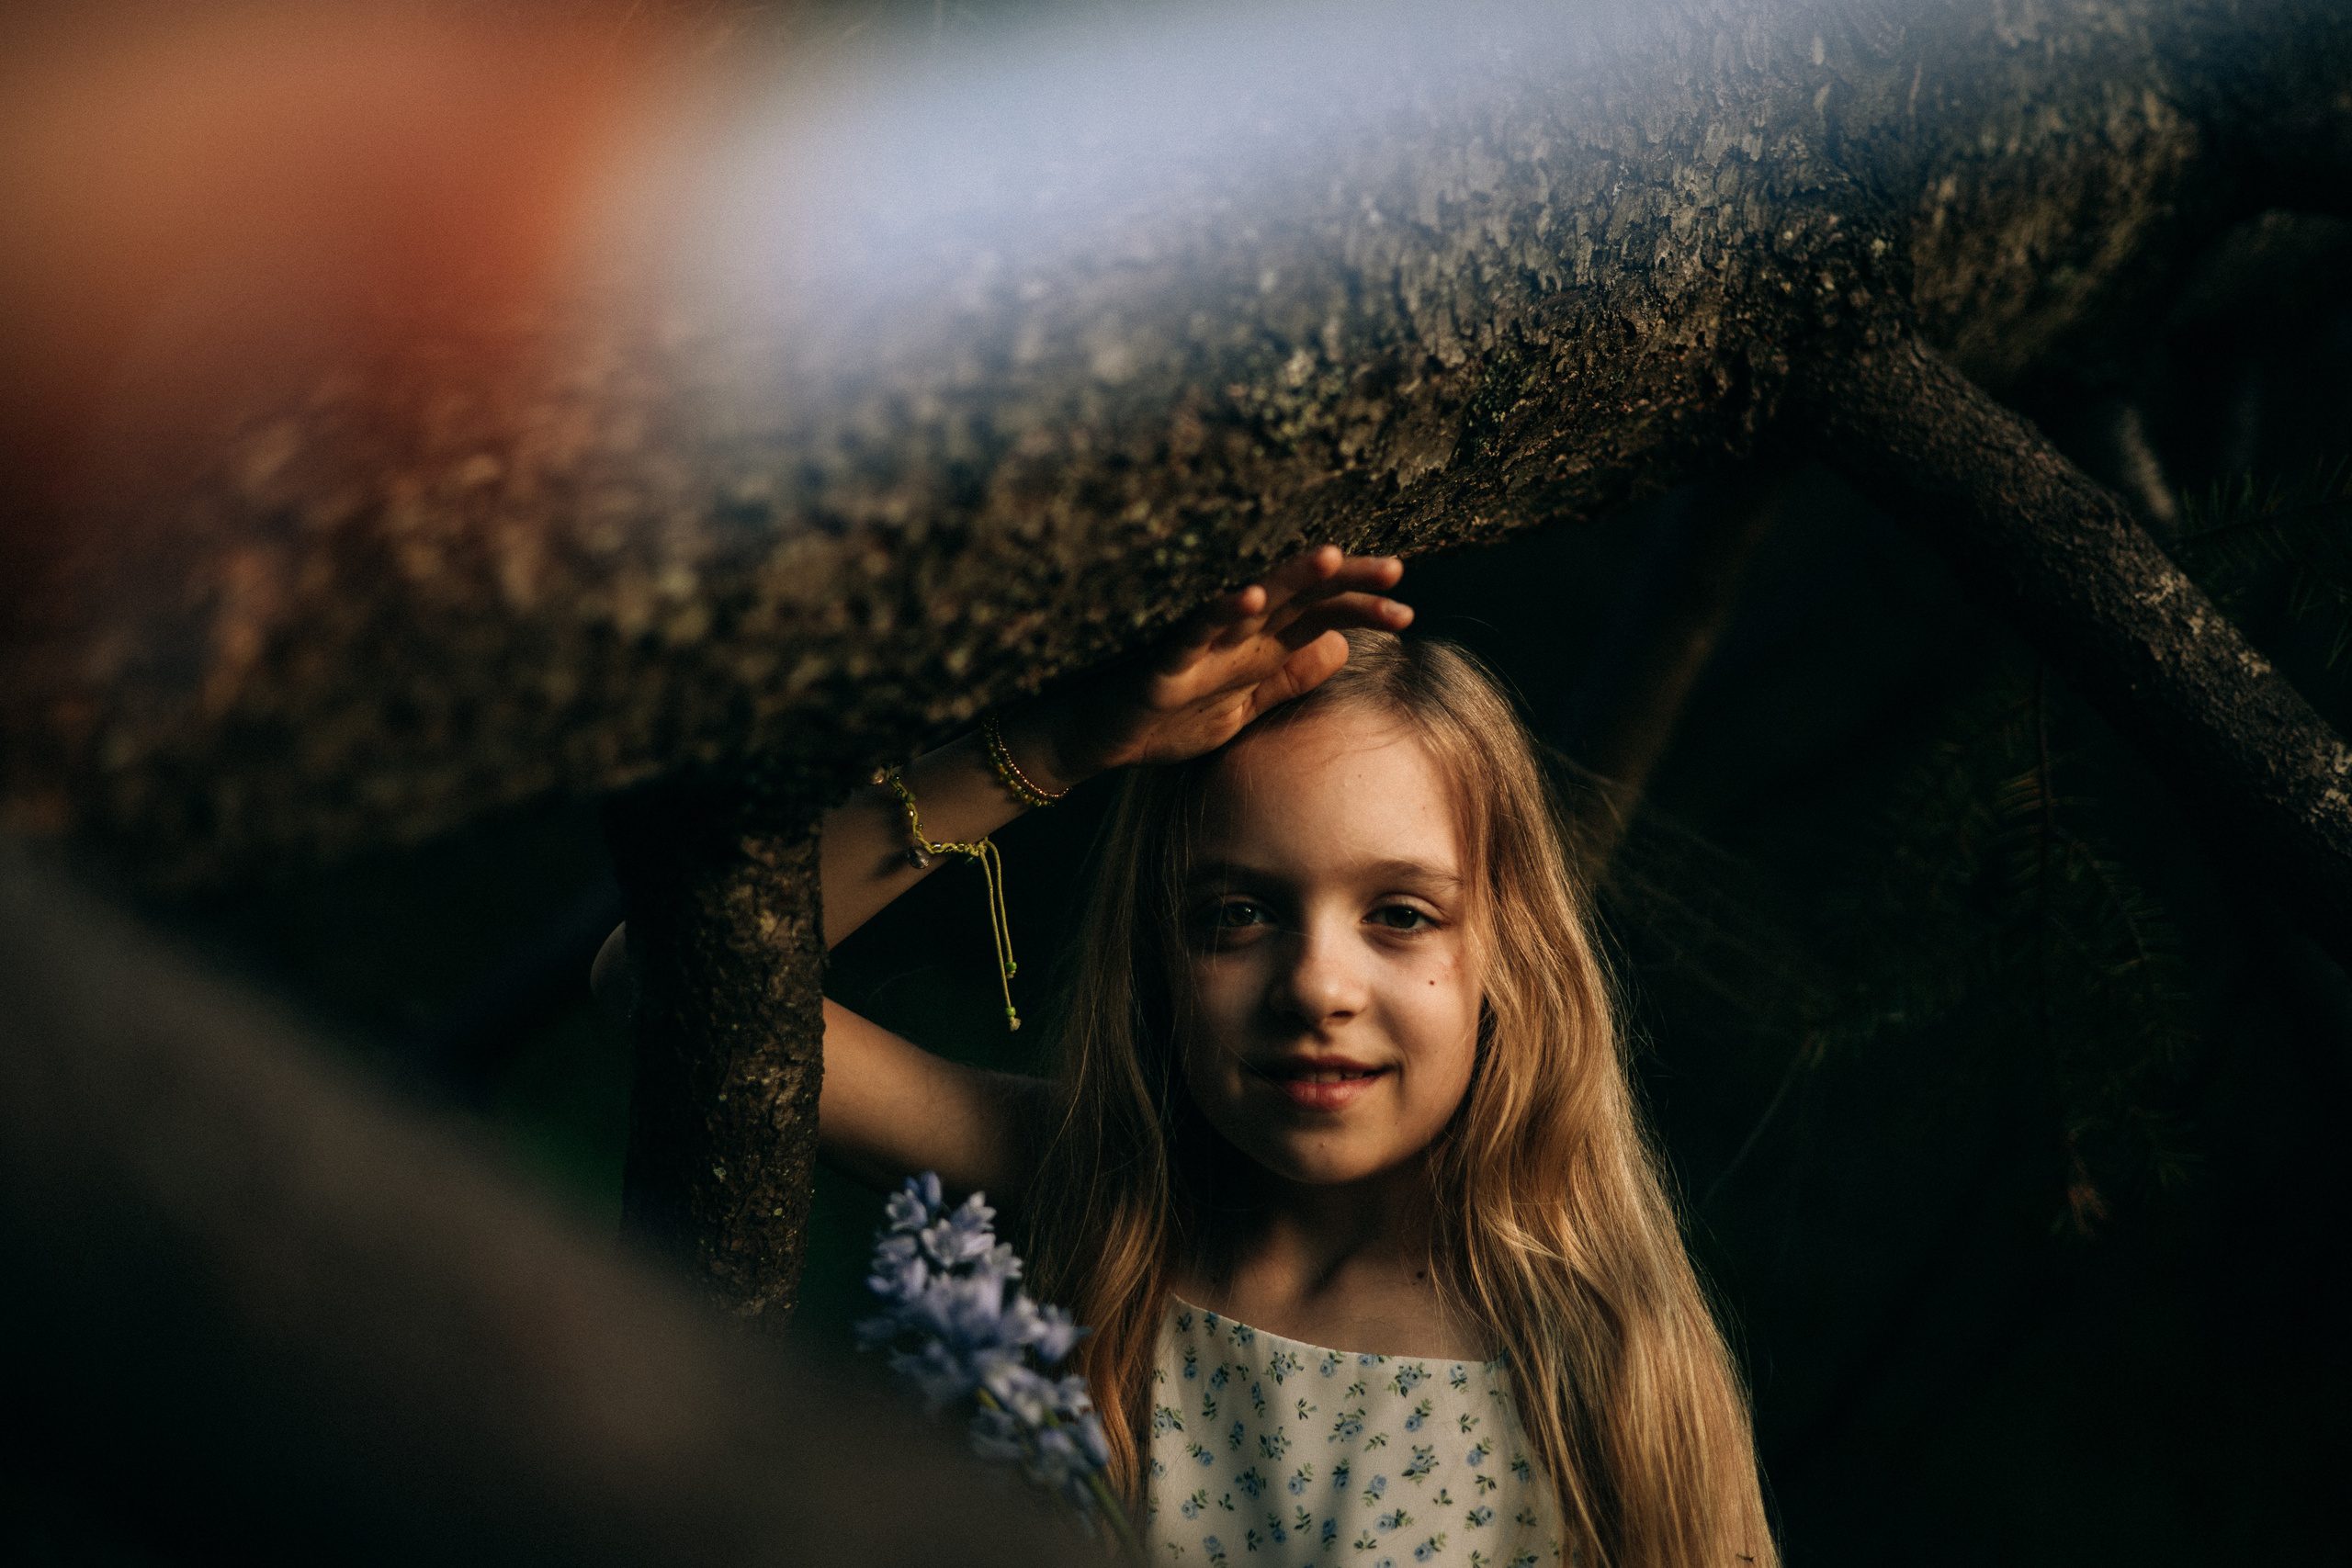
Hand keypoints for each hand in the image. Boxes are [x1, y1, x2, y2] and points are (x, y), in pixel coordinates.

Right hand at [1023, 547, 1411, 782]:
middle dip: (1345, 583)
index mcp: (1257, 646)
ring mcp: (1198, 644)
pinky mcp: (1163, 663)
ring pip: (1252, 601)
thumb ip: (1288, 679)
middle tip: (1396, 570)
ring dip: (1289, 578)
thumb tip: (1343, 648)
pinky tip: (1251, 598)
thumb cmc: (1164, 717)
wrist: (1093, 740)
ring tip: (1332, 557)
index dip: (1361, 608)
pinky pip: (1194, 633)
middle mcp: (1233, 635)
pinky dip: (1221, 614)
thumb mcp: (1242, 708)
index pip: (1319, 616)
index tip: (1407, 609)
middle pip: (1298, 598)